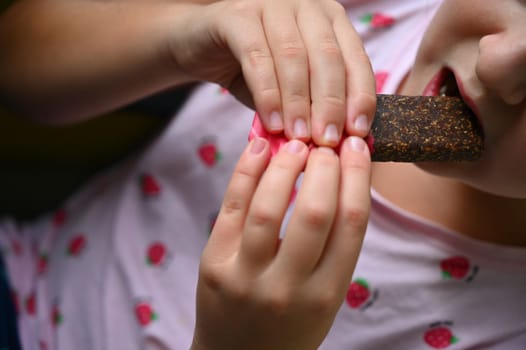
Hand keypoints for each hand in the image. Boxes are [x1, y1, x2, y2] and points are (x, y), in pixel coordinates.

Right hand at [172, 0, 375, 145]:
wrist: (200, 46)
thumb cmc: (252, 69)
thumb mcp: (289, 89)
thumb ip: (312, 106)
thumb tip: (338, 142)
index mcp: (329, 20)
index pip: (355, 59)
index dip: (360, 97)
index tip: (357, 133)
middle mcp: (306, 5)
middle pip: (328, 57)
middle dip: (330, 104)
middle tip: (327, 142)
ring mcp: (272, 4)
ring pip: (294, 57)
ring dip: (298, 103)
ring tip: (298, 138)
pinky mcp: (238, 15)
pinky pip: (257, 57)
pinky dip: (267, 94)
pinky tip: (272, 123)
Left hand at [192, 136, 370, 349]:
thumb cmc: (290, 325)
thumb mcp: (324, 297)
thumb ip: (334, 246)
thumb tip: (342, 178)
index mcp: (327, 294)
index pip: (352, 223)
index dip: (358, 176)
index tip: (358, 147)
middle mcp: (288, 287)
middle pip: (316, 212)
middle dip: (326, 166)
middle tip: (327, 142)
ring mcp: (246, 277)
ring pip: (269, 207)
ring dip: (286, 165)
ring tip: (296, 142)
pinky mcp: (213, 264)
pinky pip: (231, 208)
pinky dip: (246, 171)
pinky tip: (259, 147)